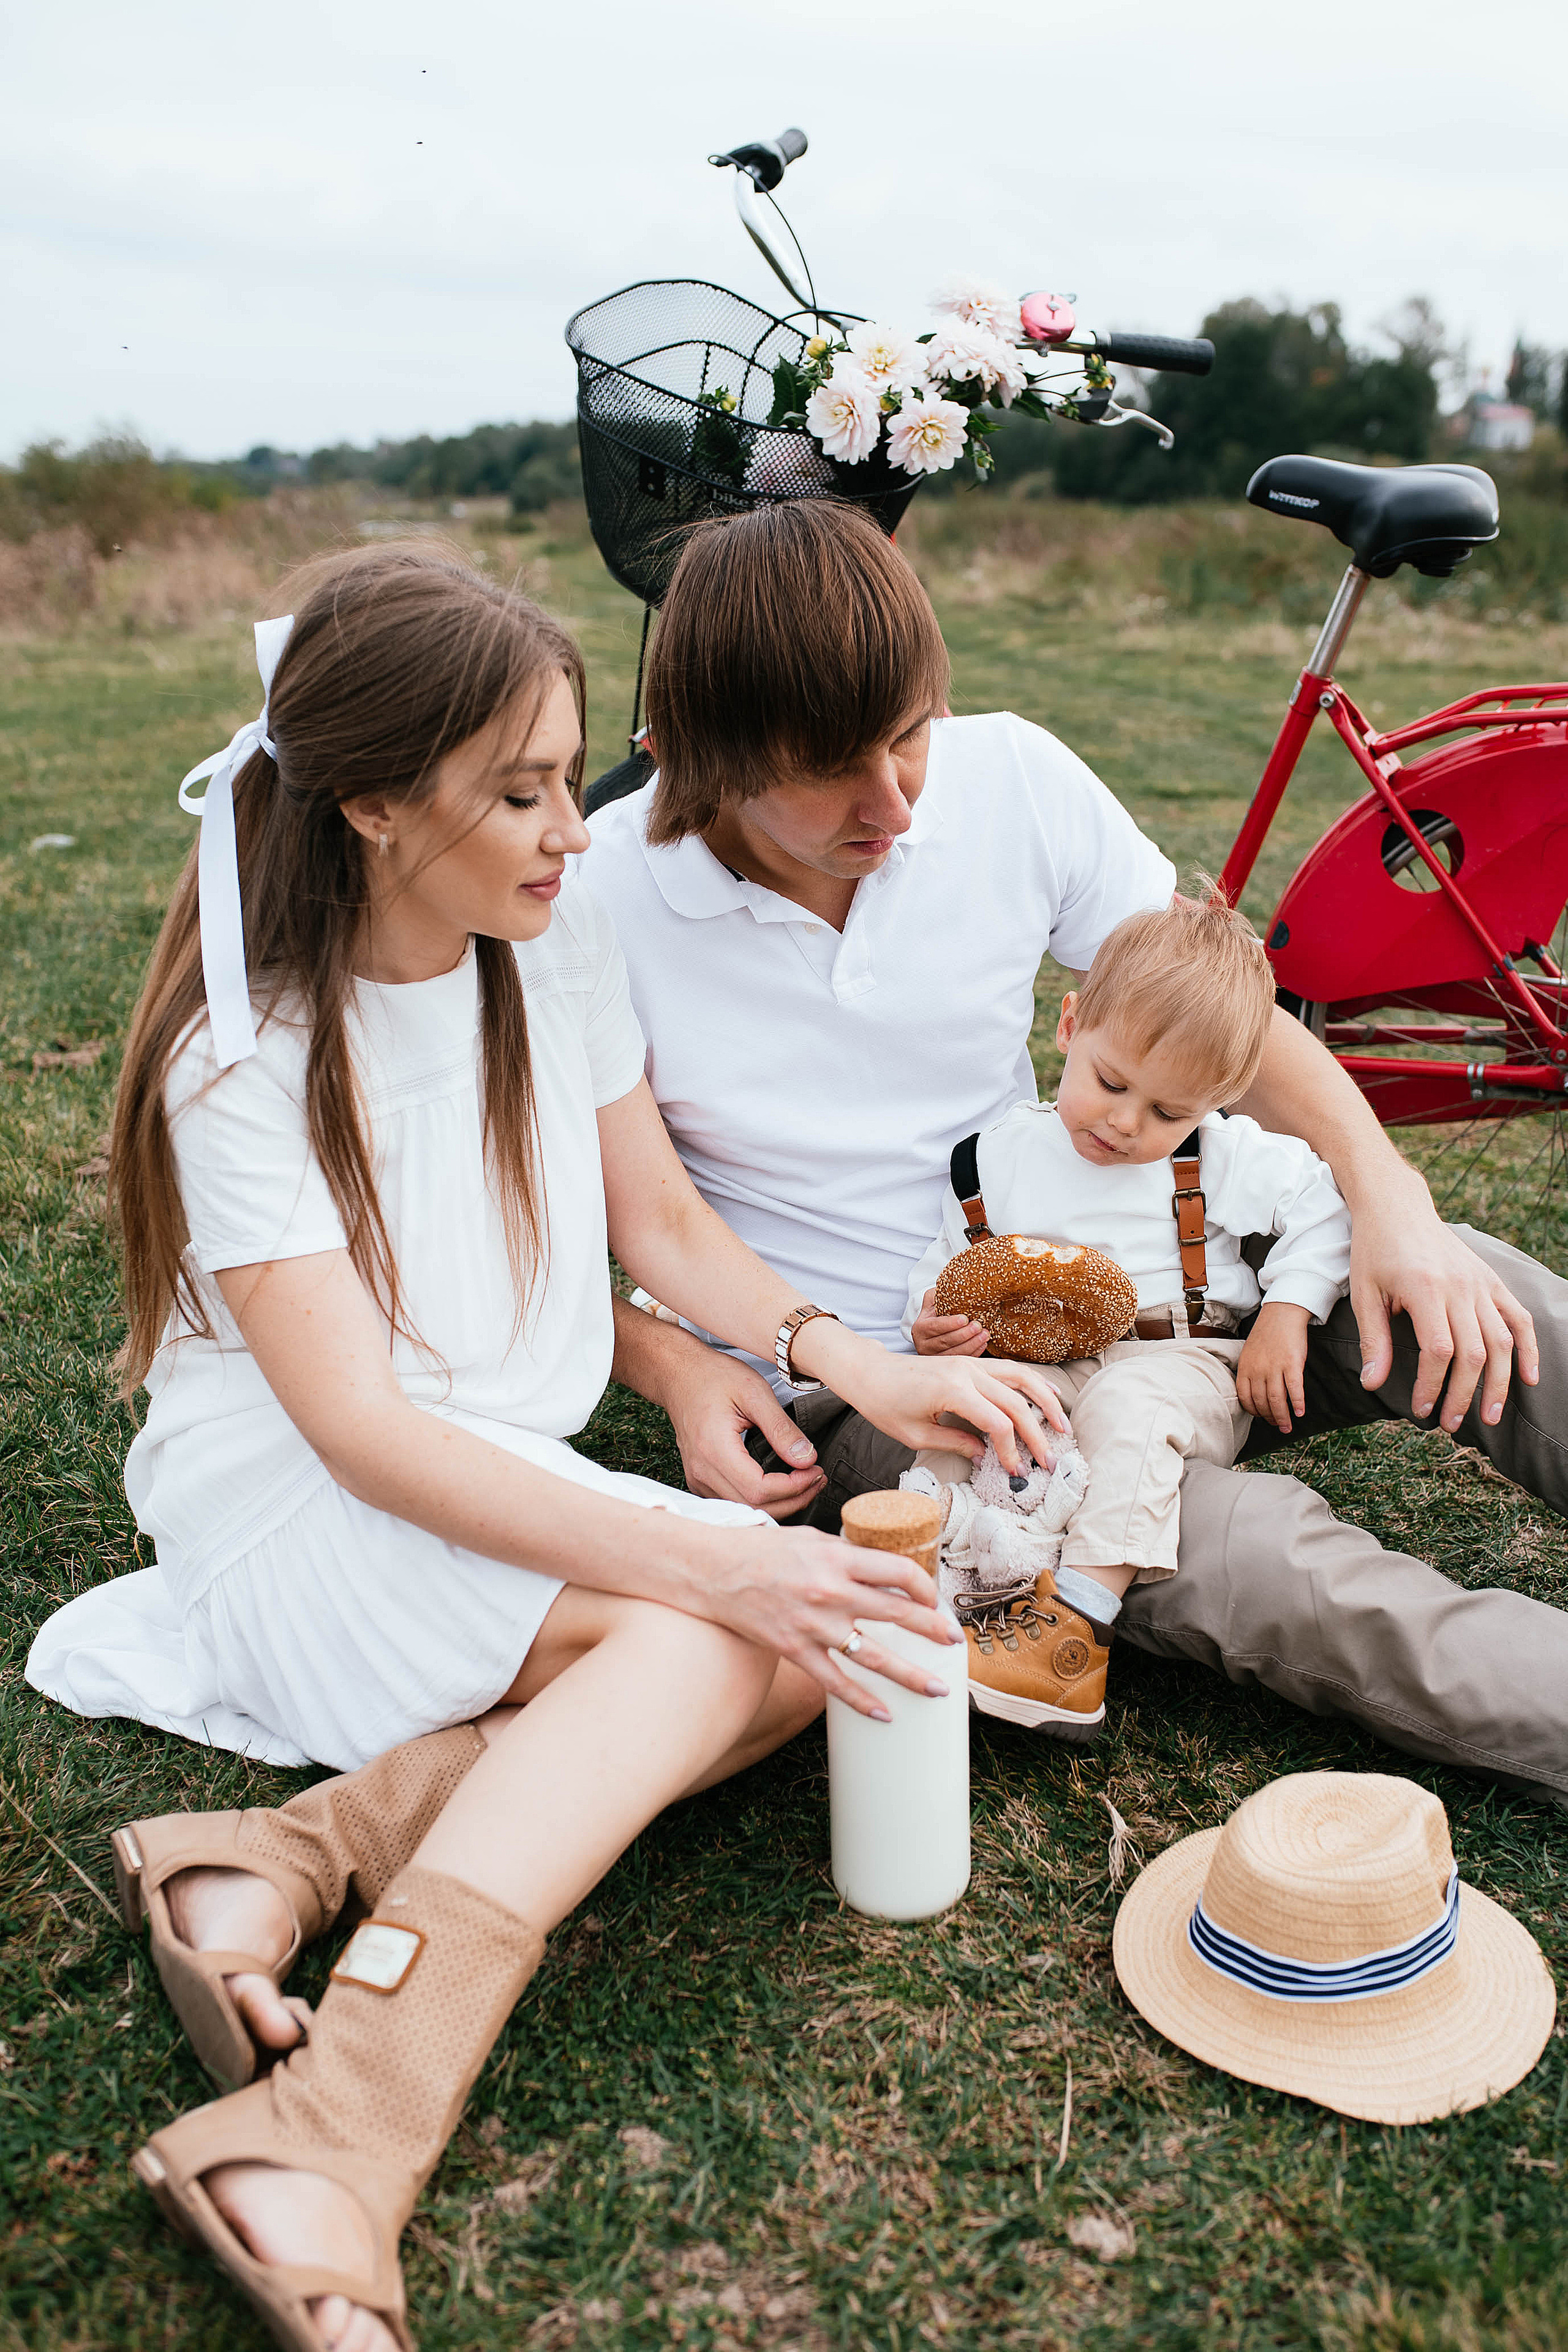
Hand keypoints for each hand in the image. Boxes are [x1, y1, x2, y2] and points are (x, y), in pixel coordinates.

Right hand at [662, 1341, 828, 1519]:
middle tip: (818, 1478)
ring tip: (805, 1482)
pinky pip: (734, 1501)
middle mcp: (701, 1471)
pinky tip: (781, 1485)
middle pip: (754, 1507)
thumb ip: (781, 1428)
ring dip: (780, 1503)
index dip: (794, 1487)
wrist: (678, 1375)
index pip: (759, 1489)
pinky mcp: (699, 1479)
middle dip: (793, 1499)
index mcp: (714, 1449)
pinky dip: (762, 1501)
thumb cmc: (714, 1377)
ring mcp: (697, 1478)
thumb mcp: (754, 1392)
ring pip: (745, 1509)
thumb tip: (807, 1459)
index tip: (815, 1470)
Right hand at [703, 1520, 962, 1720]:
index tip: (934, 1598)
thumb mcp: (810, 1538)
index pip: (899, 1573)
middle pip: (897, 1614)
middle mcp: (830, 1592)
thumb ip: (847, 1553)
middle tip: (954, 1642)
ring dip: (910, 1675)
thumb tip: (881, 1567)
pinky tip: (885, 1713)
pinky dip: (862, 1701)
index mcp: (837, 1558)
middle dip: (932, 1630)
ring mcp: (813, 1625)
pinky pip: (835, 1683)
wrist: (712, 1572)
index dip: (925, 1588)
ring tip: (936, 1688)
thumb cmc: (762, 1551)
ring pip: (874, 1656)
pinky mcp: (795, 1650)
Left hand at [835, 1345, 1067, 1471]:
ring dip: (1045, 1401)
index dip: (1011, 1451)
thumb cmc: (885, 1405)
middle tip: (1049, 1461)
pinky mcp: (969, 1362)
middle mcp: (967, 1372)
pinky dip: (1031, 1382)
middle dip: (1036, 1434)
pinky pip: (1008, 1369)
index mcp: (952, 1391)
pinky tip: (1048, 1395)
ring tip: (1063, 1424)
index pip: (998, 1424)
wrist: (868, 1372)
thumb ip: (955, 1444)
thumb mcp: (916, 1435)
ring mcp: (970, 1363)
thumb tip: (986, 1456)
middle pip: (1015, 1403)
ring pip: (1020, 1377)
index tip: (1014, 1471)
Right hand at [911, 1288, 988, 1356]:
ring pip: (954, 1353)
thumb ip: (938, 1293)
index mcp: (919, 1328)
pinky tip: (983, 1343)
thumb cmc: (936, 1311)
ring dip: (972, 1344)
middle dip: (964, 1334)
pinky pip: (961, 1359)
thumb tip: (952, 1286)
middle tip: (979, 1326)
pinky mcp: (945, 1363)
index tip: (965, 1318)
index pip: (935, 1327)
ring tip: (985, 1334)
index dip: (950, 1323)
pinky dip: (974, 1353)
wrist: (934, 1327)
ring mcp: (934, 1357)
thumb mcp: (932, 1298)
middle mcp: (924, 1345)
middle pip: (945, 1341)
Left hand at [1237, 1301, 1309, 1433]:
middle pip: (1262, 1402)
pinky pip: (1294, 1389)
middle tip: (1278, 1425)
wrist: (1282, 1313)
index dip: (1253, 1411)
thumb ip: (1250, 1372)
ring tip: (1288, 1426)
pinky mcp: (1292, 1364)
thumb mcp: (1249, 1353)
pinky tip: (1300, 1412)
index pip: (1245, 1398)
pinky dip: (1298, 1403)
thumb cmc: (1267, 1334)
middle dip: (1270, 1418)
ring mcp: (1274, 1367)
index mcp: (1245, 1368)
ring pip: (1277, 1400)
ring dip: (1283, 1417)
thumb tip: (1254, 1393)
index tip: (1261, 1417)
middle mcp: (1257, 1370)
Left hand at [1349, 1167, 1537, 1428]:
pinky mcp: (1492, 1280)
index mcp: (1425, 1289)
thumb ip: (1373, 1340)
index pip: (1439, 1351)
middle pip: (1474, 1352)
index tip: (1421, 1410)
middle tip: (1451, 1425)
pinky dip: (1528, 1348)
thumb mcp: (1364, 1294)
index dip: (1433, 1386)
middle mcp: (1460, 1287)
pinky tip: (1529, 1378)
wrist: (1397, 1207)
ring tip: (1492, 1416)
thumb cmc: (1374, 1251)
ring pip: (1501, 1341)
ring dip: (1500, 1383)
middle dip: (1465, 1394)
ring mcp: (1480, 1283)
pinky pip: (1518, 1317)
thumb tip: (1372, 1386)